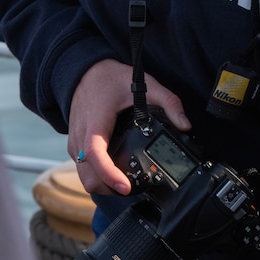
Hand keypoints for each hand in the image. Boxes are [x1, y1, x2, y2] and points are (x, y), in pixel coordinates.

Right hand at [68, 59, 190, 194]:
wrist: (84, 72)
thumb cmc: (110, 78)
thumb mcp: (144, 83)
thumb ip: (168, 102)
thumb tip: (185, 125)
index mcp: (96, 121)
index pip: (96, 154)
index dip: (109, 174)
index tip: (125, 186)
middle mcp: (81, 135)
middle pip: (88, 176)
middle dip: (109, 188)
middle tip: (132, 187)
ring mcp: (74, 142)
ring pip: (84, 177)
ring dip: (103, 186)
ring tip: (125, 182)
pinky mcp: (74, 146)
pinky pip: (82, 170)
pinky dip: (97, 177)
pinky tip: (114, 172)